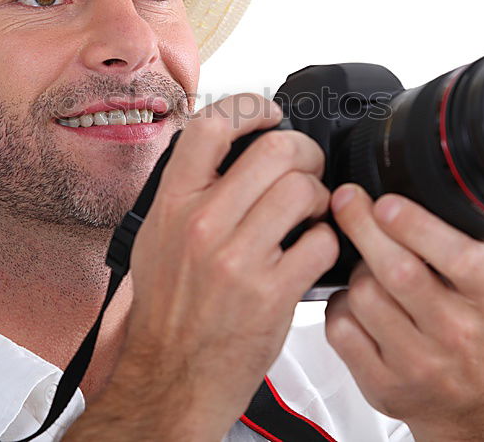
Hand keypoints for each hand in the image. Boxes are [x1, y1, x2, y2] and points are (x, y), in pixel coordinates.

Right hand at [73, 94, 338, 440]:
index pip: (211, 126)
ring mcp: (238, 259)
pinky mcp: (272, 293)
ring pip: (304, 191)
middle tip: (307, 167)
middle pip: (275, 150)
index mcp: (172, 203)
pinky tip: (313, 250)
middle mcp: (202, 225)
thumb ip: (187, 190)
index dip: (250, 109)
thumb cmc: (168, 308)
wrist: (171, 374)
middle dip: (304, 152)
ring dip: (319, 197)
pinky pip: (321, 242)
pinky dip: (327, 241)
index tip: (269, 114)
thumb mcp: (156, 236)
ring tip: (311, 213)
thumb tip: (227, 146)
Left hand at [325, 184, 483, 439]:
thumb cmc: (479, 321)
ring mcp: (418, 360)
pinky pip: (341, 331)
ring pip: (362, 297)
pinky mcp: (383, 384)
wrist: (475, 397)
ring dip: (352, 271)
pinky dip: (338, 308)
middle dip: (362, 227)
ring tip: (363, 264)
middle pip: (396, 271)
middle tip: (345, 199)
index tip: (384, 201)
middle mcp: (455, 329)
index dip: (414, 225)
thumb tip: (477, 165)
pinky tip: (353, 302)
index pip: (454, 255)